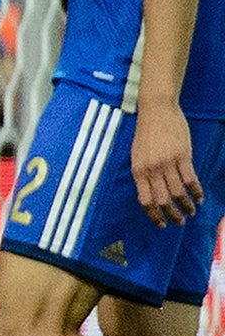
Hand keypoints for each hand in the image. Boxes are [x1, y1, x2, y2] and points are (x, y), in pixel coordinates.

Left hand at [132, 104, 203, 226]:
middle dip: (172, 215)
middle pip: (162, 200)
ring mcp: (168, 163)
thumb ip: (143, 174)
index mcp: (138, 170)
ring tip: (192, 211)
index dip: (154, 215)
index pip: (145, 200)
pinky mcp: (183, 156)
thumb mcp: (137, 155)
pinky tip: (199, 197)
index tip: (161, 224)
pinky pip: (190, 180)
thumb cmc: (145, 133)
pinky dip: (196, 192)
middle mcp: (152, 170)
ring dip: (187, 205)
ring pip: (178, 193)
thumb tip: (151, 193)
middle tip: (180, 222)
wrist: (156, 111)